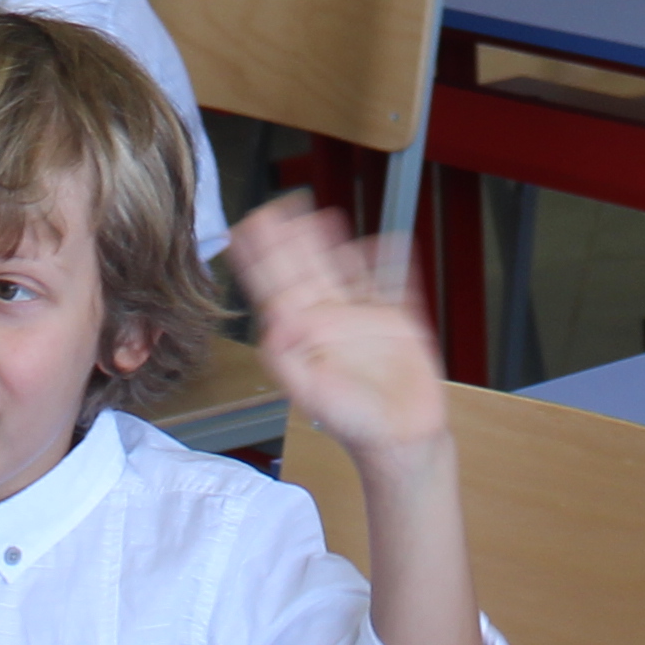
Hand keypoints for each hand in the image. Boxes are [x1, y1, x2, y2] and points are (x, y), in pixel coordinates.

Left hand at [230, 193, 452, 457]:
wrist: (398, 438)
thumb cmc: (351, 421)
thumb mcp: (308, 393)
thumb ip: (286, 358)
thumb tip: (275, 321)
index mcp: (303, 333)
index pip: (276, 284)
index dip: (260, 256)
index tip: (246, 226)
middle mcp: (329, 319)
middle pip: (304, 267)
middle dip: (288, 236)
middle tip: (275, 206)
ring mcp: (362, 317)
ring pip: (342, 267)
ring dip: (329, 241)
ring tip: (316, 213)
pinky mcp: (397, 321)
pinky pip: (393, 282)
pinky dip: (392, 260)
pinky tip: (388, 240)